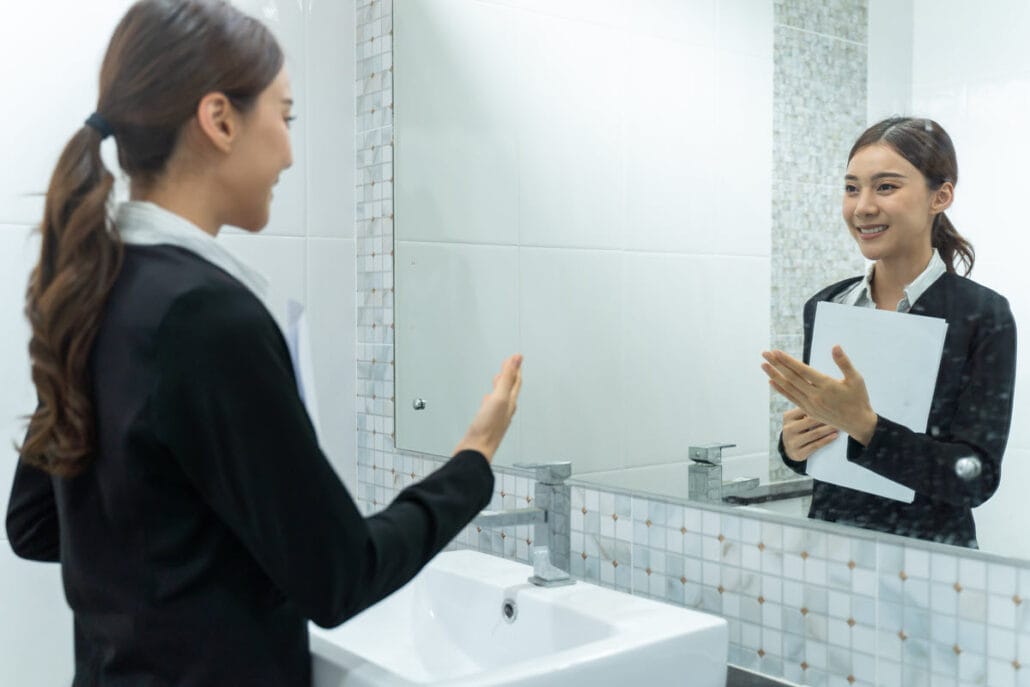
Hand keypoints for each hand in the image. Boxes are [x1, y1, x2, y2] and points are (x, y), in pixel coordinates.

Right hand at [454, 354, 522, 462]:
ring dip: (500, 386)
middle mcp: (505, 409)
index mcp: (509, 402)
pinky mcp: (486, 423)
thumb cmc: (487, 428)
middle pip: (510, 389)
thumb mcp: (499, 397)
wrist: (475, 451)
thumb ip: (507, 377)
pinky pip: (491, 407)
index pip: (515, 382)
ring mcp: (495, 417)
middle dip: (510, 376)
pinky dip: (490, 399)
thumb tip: (517, 359)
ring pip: (501, 397)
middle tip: (509, 365)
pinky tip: (487, 400)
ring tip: (498, 379)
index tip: (516, 357)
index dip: (516, 368)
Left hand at [761, 346, 877, 445]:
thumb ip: (844, 363)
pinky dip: (781, 389)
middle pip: (791, 378)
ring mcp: (810, 404)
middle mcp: (815, 395)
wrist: (858, 423)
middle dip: (777, 364)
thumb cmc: (858, 398)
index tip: (776, 352)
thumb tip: (835, 346)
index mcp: (827, 385)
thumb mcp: (856, 379)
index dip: (788, 361)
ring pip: (788, 388)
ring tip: (763, 365)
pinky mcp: (808, 410)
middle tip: (764, 353)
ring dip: (775, 375)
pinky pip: (791, 398)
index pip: (802, 370)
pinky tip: (772, 381)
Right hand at [781, 407, 838, 461]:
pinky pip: (815, 445)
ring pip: (815, 433)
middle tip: (840, 414)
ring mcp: (792, 442)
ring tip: (840, 425)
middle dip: (827, 417)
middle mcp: (788, 429)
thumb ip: (807, 410)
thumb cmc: (798, 429)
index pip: (805, 409)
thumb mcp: (797, 418)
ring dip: (829, 429)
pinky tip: (835, 436)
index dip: (820, 406)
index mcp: (788, 417)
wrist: (789, 449)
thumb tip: (828, 403)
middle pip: (811, 421)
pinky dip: (827, 440)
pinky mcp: (798, 453)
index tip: (833, 404)